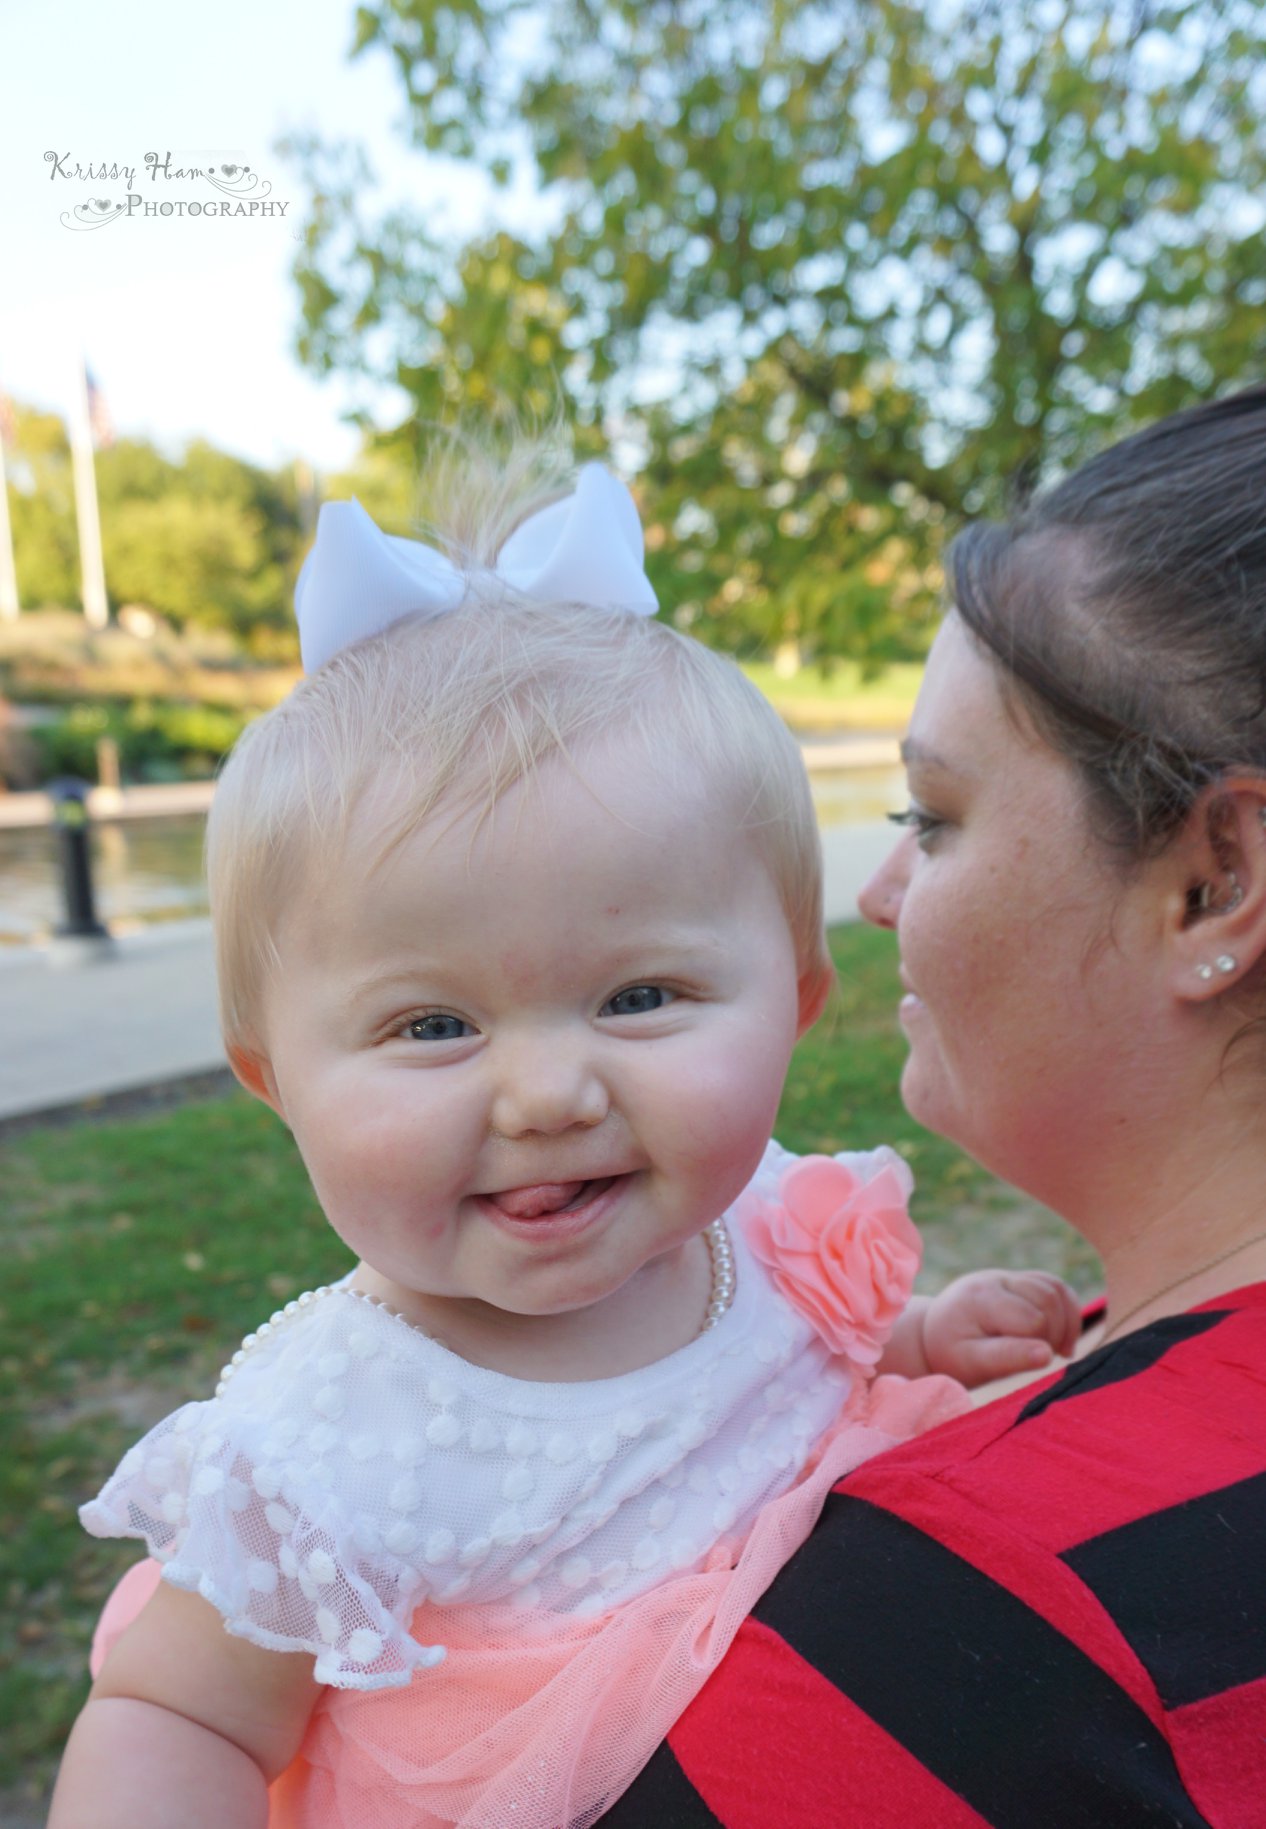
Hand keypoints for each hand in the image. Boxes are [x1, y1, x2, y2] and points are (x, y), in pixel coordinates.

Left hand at [920, 1270, 1080, 1387]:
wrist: (935, 1333)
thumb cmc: (953, 1354)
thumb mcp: (972, 1362)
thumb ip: (1007, 1358)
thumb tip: (1047, 1354)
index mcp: (979, 1299)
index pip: (1031, 1321)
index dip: (1041, 1348)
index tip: (1043, 1363)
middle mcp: (994, 1280)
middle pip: (1048, 1302)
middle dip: (1054, 1334)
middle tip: (1044, 1359)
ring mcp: (1007, 1276)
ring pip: (1056, 1291)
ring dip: (1064, 1323)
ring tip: (1052, 1350)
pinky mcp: (1019, 1279)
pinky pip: (1056, 1286)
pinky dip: (1068, 1311)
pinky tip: (1060, 1337)